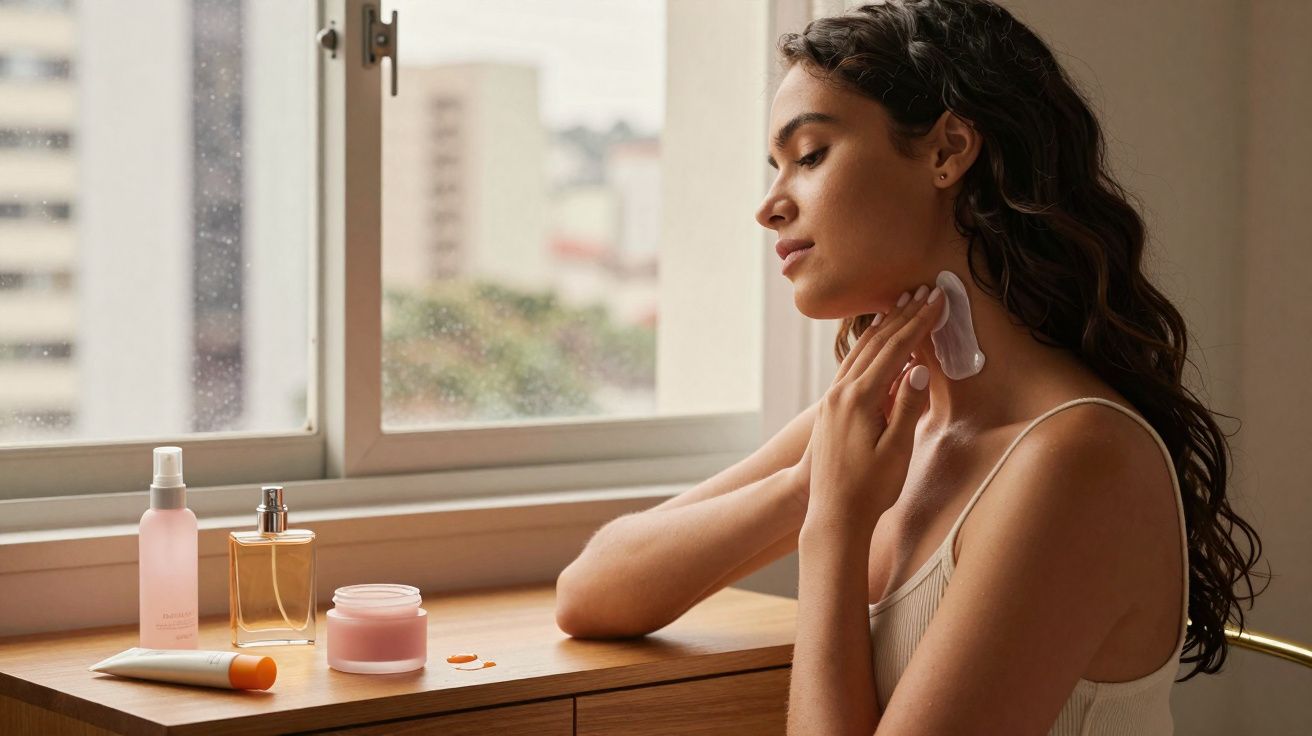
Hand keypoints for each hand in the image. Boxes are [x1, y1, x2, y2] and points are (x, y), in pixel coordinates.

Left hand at [802, 285, 944, 530]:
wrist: (832, 514)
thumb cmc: (869, 490)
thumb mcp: (896, 451)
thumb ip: (906, 408)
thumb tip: (918, 369)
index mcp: (859, 399)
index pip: (896, 350)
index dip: (919, 322)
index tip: (938, 299)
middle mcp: (840, 393)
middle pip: (876, 343)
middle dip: (903, 315)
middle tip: (925, 290)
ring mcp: (832, 399)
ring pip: (860, 351)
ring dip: (883, 327)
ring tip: (902, 304)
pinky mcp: (831, 409)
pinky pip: (851, 366)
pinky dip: (868, 348)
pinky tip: (878, 342)